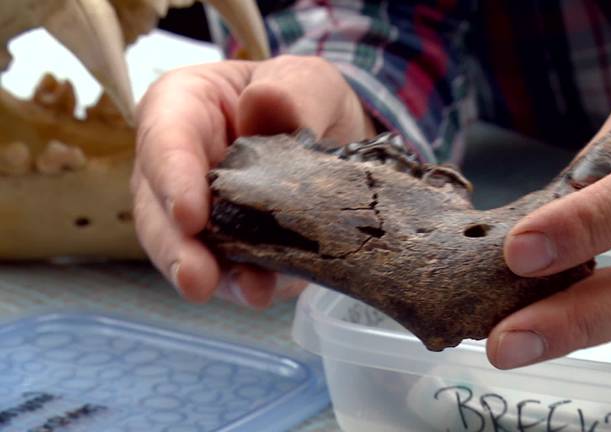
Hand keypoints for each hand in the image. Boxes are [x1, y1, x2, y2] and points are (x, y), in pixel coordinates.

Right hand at [131, 56, 375, 307]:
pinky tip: (267, 290)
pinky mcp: (226, 250)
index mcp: (182, 108)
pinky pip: (228, 272)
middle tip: (197, 279)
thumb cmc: (302, 98)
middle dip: (177, 248)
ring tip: (251, 292)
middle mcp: (175, 166)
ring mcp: (197, 214)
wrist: (331, 136)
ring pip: (186, 251)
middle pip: (158, 208)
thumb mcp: (308, 80)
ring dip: (216, 277)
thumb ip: (292, 90)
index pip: (165, 138)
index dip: (173, 177)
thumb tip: (264, 104)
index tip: (191, 213)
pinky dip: (247, 284)